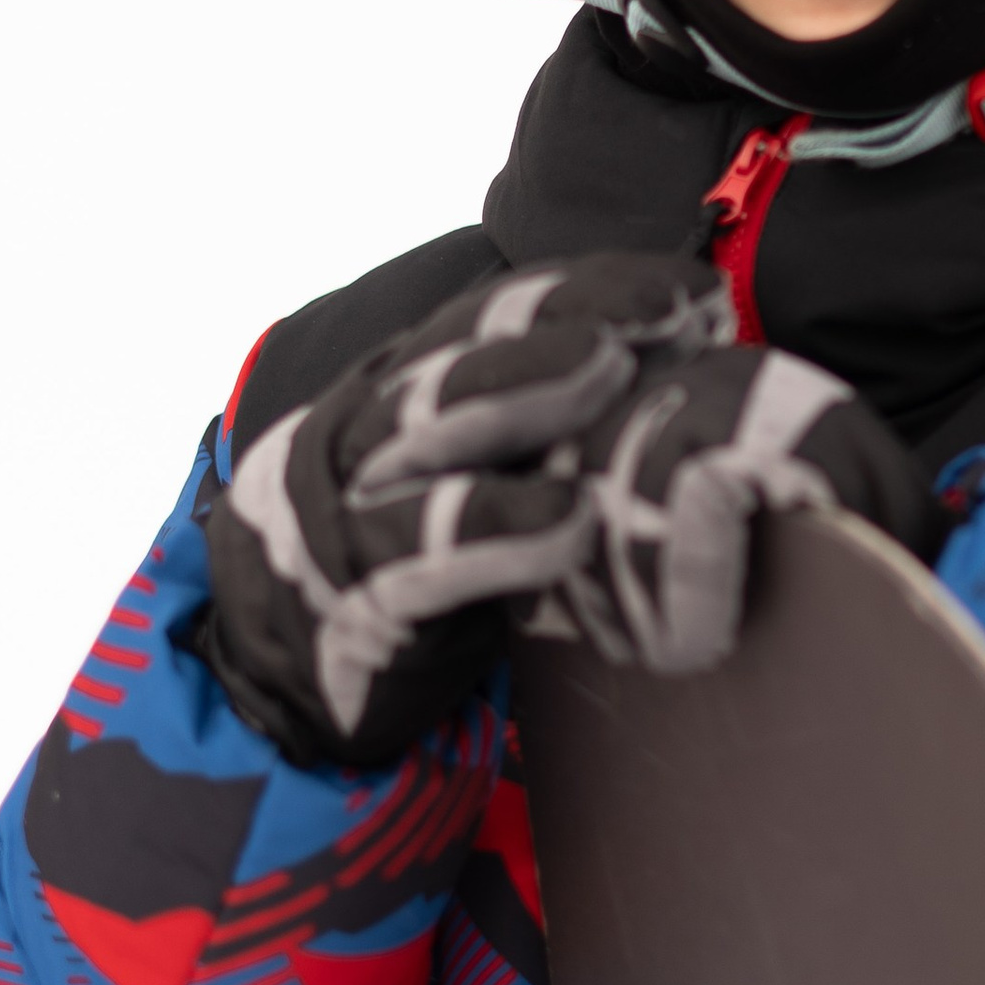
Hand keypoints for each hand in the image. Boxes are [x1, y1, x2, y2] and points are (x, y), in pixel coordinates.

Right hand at [202, 255, 936, 765]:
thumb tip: (693, 386)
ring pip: (428, 431)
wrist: (291, 691)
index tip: (689, 293)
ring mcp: (345, 506)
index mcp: (406, 389)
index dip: (592, 295)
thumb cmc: (415, 575)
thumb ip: (552, 438)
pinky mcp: (351, 595)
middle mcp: (369, 427)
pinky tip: (566, 521)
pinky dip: (492, 532)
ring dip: (521, 391)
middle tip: (661, 314)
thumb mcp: (479, 487)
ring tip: (608, 368)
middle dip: (565, 325)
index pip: (499, 318)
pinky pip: (419, 554)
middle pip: (465, 354)